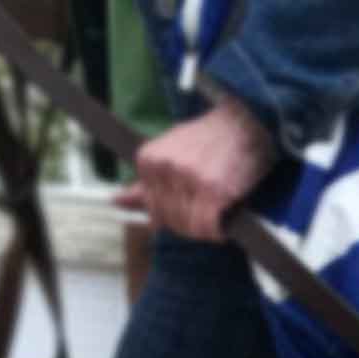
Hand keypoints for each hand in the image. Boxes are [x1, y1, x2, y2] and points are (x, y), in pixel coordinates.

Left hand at [120, 97, 279, 239]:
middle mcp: (166, 168)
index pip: (153, 209)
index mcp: (149, 159)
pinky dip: (218, 231)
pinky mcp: (214, 191)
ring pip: (189, 227)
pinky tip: (225, 220)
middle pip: (171, 220)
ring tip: (217, 214)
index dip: (175, 215)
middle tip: (208, 213)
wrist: (243, 124)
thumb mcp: (170, 154)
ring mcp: (190, 180)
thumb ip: (144, 184)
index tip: (192, 205)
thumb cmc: (208, 140)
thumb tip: (115, 202)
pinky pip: (208, 229)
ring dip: (205, 230)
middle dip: (190, 224)